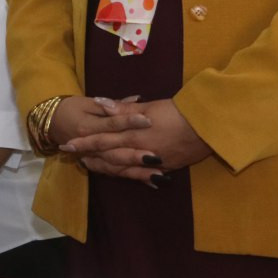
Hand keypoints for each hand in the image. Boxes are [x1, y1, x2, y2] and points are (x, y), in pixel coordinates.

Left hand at [62, 98, 210, 183]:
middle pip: (110, 156)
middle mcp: (141, 151)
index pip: (103, 139)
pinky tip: (124, 175)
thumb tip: (99, 102)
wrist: (209, 127)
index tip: (67, 145)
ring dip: (107, 167)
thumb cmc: (179, 111)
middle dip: (91, 156)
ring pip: (124, 168)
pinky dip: (131, 174)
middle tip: (75, 157)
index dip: (84, 142)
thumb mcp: (149, 107)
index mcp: (134, 134)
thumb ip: (124, 108)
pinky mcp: (168, 167)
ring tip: (92, 165)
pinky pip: (144, 174)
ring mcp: (154, 162)